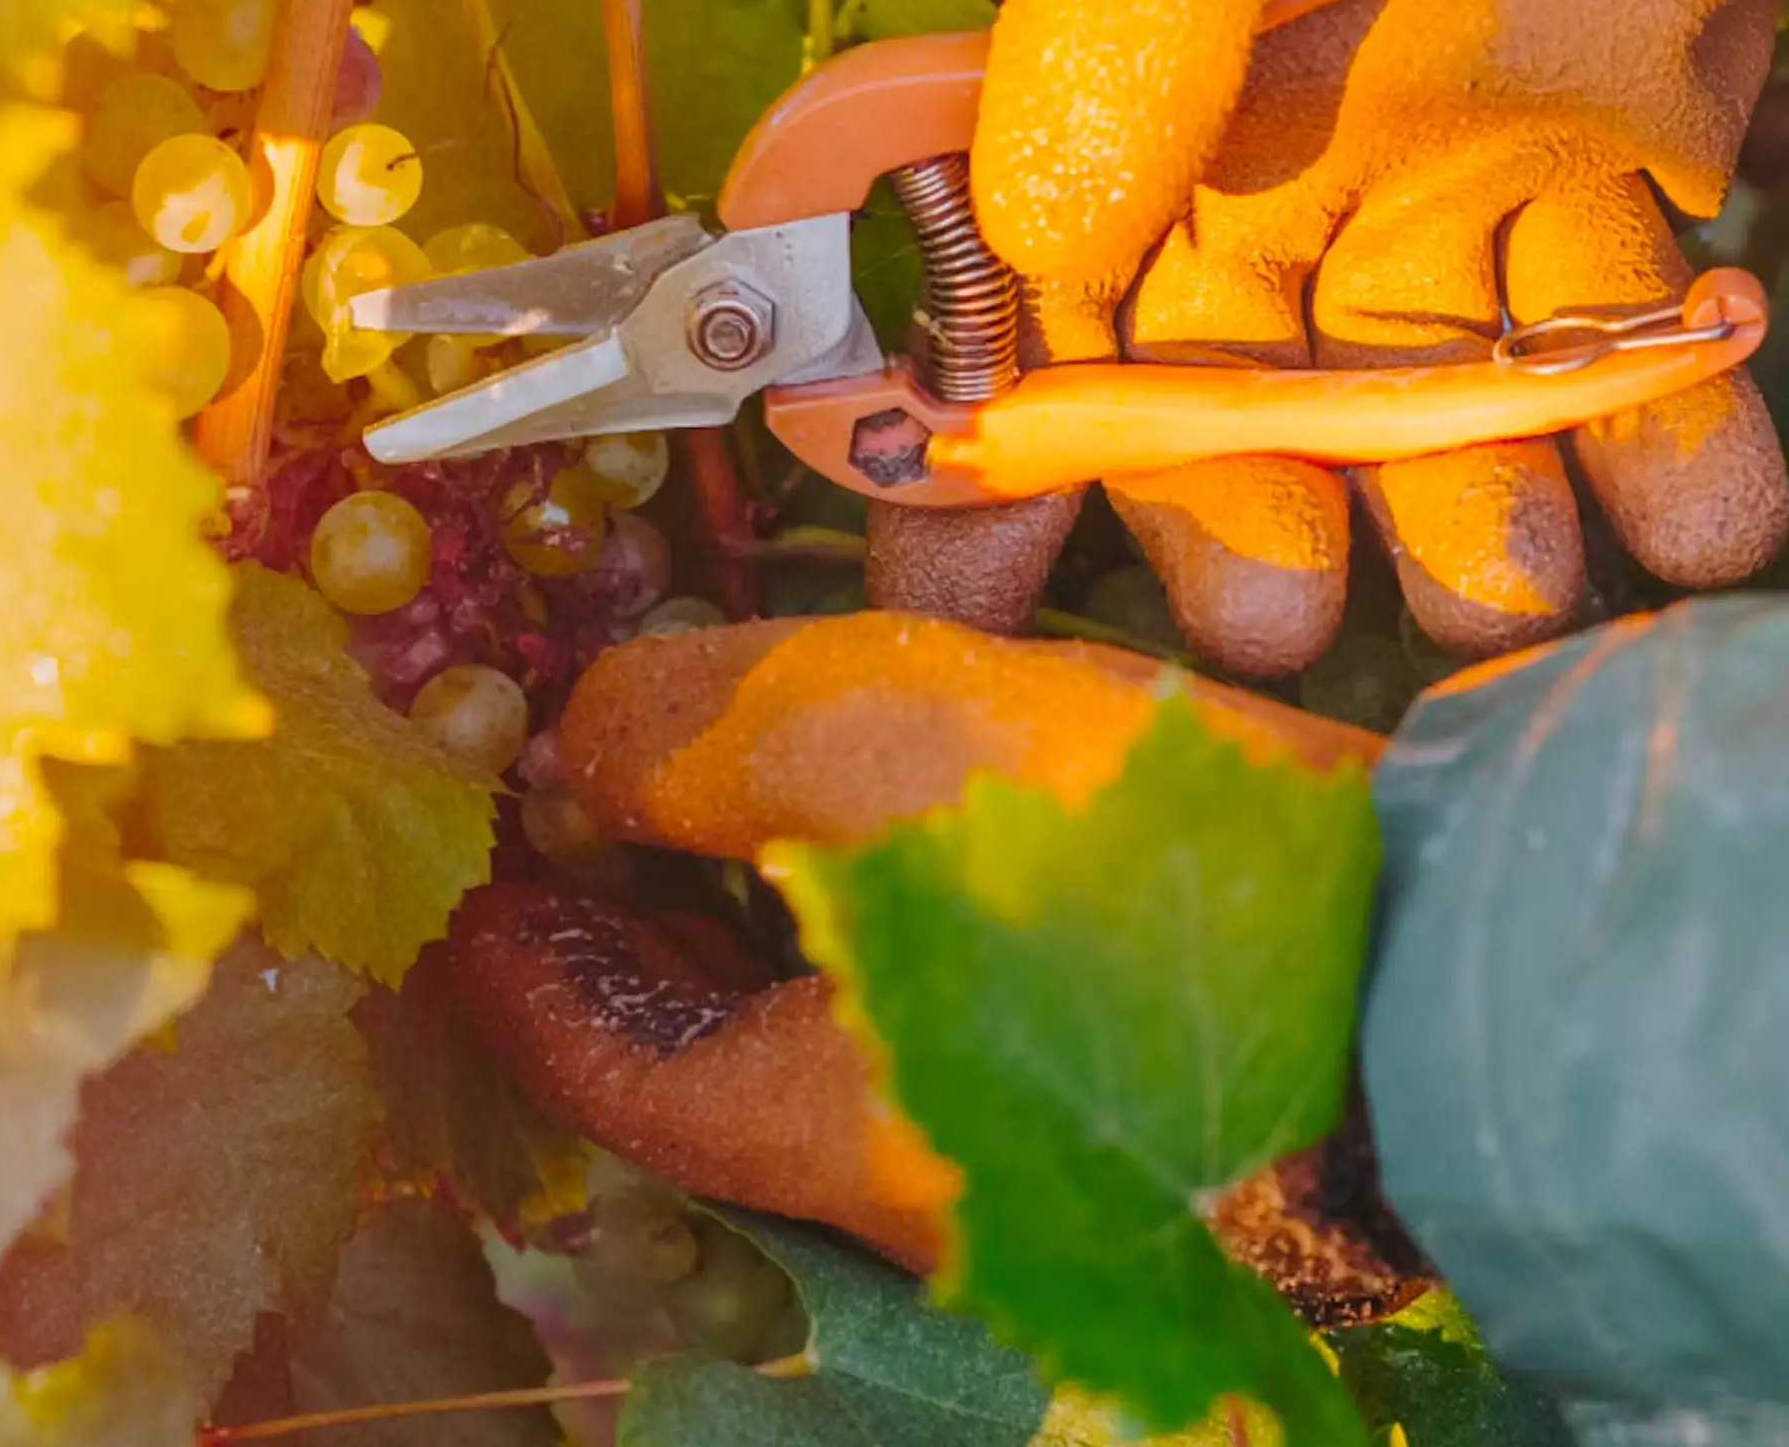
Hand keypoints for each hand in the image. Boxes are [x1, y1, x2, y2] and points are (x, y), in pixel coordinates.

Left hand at [444, 614, 1397, 1298]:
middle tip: (557, 788)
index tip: (455, 853)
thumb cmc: (1124, 861)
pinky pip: (905, 980)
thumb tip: (567, 754)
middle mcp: (883, 1161)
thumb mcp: (868, 739)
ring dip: (727, 888)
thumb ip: (685, 733)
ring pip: (798, 1004)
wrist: (1440, 961)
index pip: (586, 1055)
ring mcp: (987, 1121)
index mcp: (803, 1122)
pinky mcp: (1074, 1061)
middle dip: (611, 910)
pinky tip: (856, 800)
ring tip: (685, 769)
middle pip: (685, 1038)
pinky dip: (845, 891)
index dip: (501, 945)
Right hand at [974, 0, 1788, 675]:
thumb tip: (1039, 242)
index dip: (989, 475)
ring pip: (1430, 436)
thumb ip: (1124, 8)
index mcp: (1142, 142)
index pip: (1037, 340)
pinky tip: (1695, 501)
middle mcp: (1275, 214)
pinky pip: (1629, 370)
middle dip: (1243, 539)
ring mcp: (1443, 226)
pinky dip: (1669, 455)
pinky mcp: (1609, 215)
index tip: (964, 598)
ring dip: (1466, 534)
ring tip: (1515, 578)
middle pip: (1232, 430)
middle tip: (1274, 616)